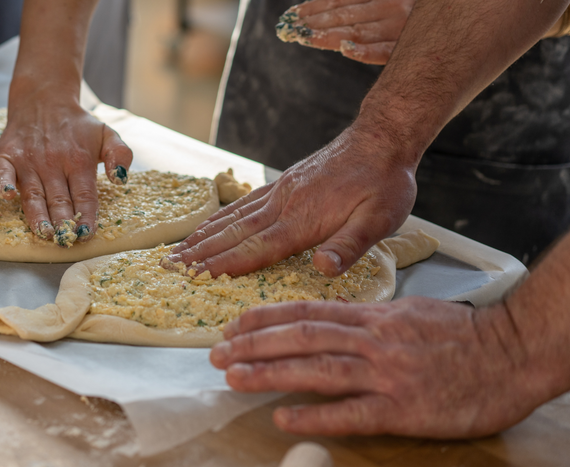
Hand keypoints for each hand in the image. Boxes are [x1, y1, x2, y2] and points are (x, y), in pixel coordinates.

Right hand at [0, 96, 131, 240]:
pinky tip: (8, 196)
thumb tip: (120, 179)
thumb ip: (120, 154)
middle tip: (65, 241)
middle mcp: (52, 161)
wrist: (44, 99)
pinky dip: (3, 184)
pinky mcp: (6, 156)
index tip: (87, 234)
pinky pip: (2, 172)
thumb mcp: (107, 133)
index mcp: (78, 159)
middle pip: (58, 199)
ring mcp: (27, 160)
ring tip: (44, 233)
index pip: (84, 195)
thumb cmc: (76, 125)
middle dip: (62, 223)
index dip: (86, 216)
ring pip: (33, 193)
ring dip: (38, 215)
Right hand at [167, 121, 416, 276]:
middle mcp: (283, 205)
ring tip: (177, 250)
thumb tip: (324, 269)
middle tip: (171, 267)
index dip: (226, 264)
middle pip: (234, 234)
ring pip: (232, 219)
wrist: (380, 139)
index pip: (258, 248)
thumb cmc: (384, 184)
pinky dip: (219, 218)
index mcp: (304, 220)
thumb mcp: (380, 219)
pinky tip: (207, 226)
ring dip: (202, 236)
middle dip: (200, 253)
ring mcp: (278, 193)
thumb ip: (350, 245)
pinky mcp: (280, 184)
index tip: (197, 276)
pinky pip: (242, 205)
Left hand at [209, 297, 542, 437]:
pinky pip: (351, 412)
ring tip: (233, 376)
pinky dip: (314, 415)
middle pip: (301, 336)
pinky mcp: (403, 408)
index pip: (307, 310)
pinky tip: (283, 417)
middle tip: (216, 352)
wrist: (511, 355)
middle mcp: (373, 339)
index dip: (265, 317)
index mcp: (373, 316)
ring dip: (270, 372)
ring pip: (317, 368)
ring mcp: (386, 373)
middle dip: (254, 343)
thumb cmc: (461, 335)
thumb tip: (328, 317)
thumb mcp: (408, 313)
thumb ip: (366, 318)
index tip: (233, 323)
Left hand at [282, 0, 424, 64]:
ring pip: (358, 33)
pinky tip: (345, 49)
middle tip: (291, 31)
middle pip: (344, 15)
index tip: (292, 15)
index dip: (314, 7)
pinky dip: (365, 50)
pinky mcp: (409, 48)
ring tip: (305, 39)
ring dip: (328, 37)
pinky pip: (384, 51)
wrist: (468, 16)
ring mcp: (401, 28)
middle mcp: (391, 6)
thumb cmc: (423, 2)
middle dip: (314, 23)